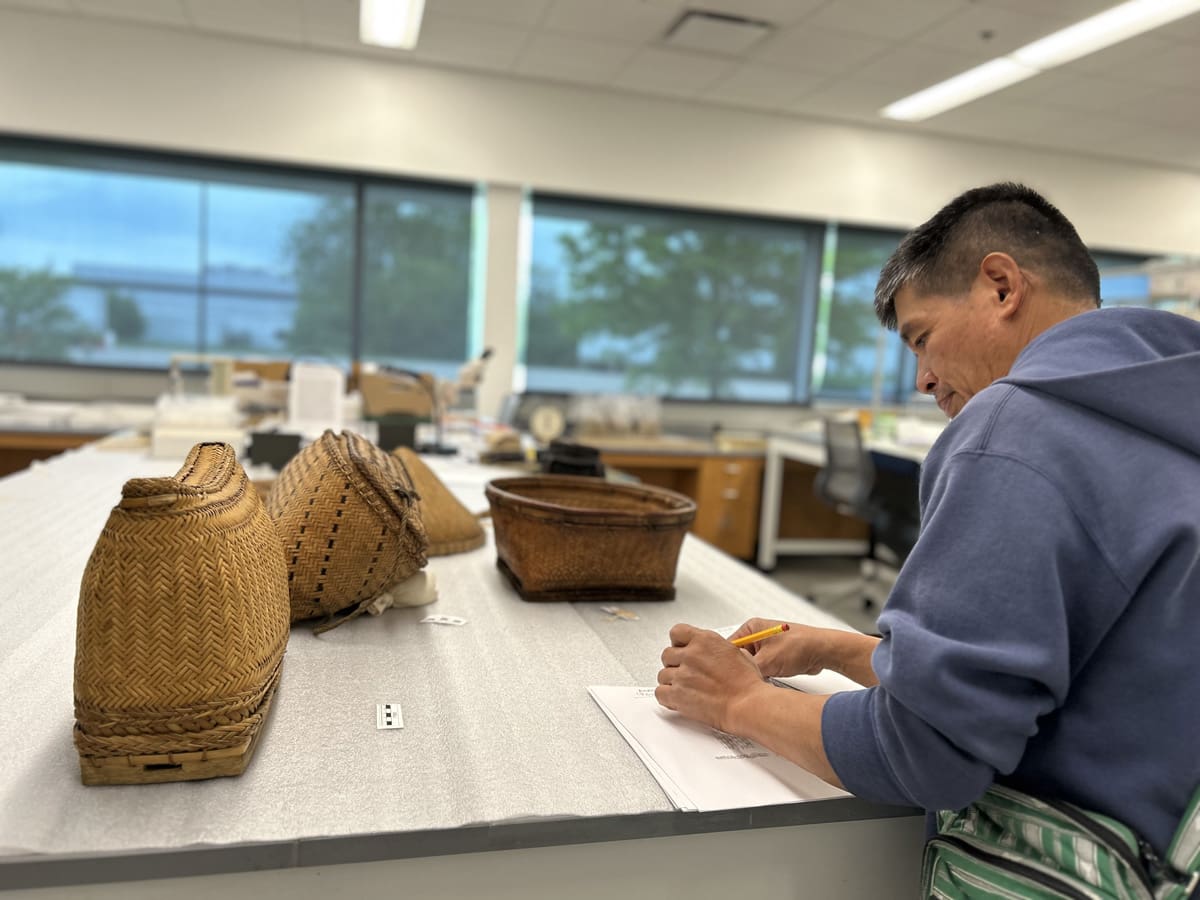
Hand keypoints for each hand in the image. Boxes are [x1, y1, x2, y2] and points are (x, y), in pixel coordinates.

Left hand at [655, 623, 770, 732]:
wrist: (747, 705)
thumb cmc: (747, 684)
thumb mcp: (737, 653)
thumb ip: (718, 649)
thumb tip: (713, 652)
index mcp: (705, 640)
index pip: (677, 632)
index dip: (678, 643)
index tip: (681, 650)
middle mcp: (691, 655)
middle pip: (667, 654)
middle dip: (674, 664)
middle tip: (685, 673)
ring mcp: (682, 674)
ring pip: (662, 675)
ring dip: (671, 682)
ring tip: (686, 690)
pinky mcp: (677, 694)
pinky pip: (660, 693)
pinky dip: (667, 698)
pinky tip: (678, 700)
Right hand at [730, 618, 880, 686]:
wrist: (824, 651)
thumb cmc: (801, 646)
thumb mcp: (767, 661)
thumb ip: (747, 670)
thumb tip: (734, 681)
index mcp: (752, 627)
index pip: (729, 646)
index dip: (727, 662)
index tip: (724, 676)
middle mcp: (758, 634)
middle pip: (739, 656)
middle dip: (743, 669)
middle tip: (745, 679)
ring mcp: (766, 646)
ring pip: (751, 665)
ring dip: (755, 673)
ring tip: (762, 676)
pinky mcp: (774, 656)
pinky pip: (762, 668)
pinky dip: (764, 675)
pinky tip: (768, 679)